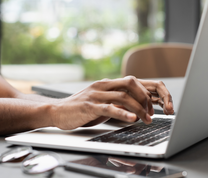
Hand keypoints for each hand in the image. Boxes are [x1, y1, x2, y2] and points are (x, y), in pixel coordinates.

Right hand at [51, 76, 173, 129]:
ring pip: (123, 97)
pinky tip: (132, 119)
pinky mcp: (89, 106)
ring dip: (138, 109)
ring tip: (146, 119)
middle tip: (150, 113)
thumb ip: (114, 101)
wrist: (57, 110)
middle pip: (131, 85)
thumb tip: (132, 107)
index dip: (144, 93)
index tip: (150, 107)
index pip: (131, 82)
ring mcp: (96, 95)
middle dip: (144, 99)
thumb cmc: (80, 108)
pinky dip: (123, 113)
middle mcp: (102, 86)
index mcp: (106, 84)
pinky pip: (109, 108)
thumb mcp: (100, 101)